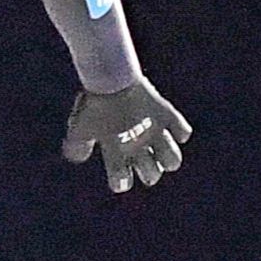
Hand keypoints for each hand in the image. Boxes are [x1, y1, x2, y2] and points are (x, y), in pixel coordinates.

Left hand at [63, 79, 191, 192]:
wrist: (112, 78)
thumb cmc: (94, 104)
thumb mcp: (78, 127)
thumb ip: (77, 147)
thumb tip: (78, 158)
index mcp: (116, 154)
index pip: (122, 182)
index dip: (120, 182)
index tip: (120, 175)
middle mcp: (138, 147)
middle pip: (152, 175)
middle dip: (149, 174)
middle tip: (145, 164)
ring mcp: (155, 132)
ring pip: (173, 160)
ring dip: (168, 159)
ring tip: (162, 152)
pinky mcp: (166, 115)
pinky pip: (183, 131)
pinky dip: (179, 133)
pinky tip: (170, 129)